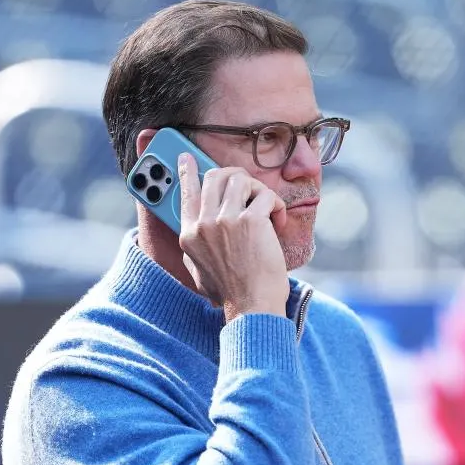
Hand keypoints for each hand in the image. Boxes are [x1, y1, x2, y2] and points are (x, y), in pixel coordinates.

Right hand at [177, 153, 289, 322]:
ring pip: (240, 179)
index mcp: (189, 235)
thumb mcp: (199, 270)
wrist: (252, 306)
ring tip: (266, 208)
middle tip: (249, 187)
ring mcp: (226, 220)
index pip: (185, 193)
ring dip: (257, 189)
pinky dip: (276, 206)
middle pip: (214, 176)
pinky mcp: (251, 221)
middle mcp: (204, 224)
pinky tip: (279, 222)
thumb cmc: (232, 293)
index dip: (187, 171)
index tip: (186, 157)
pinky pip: (265, 196)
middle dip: (235, 176)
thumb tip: (196, 229)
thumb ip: (195, 247)